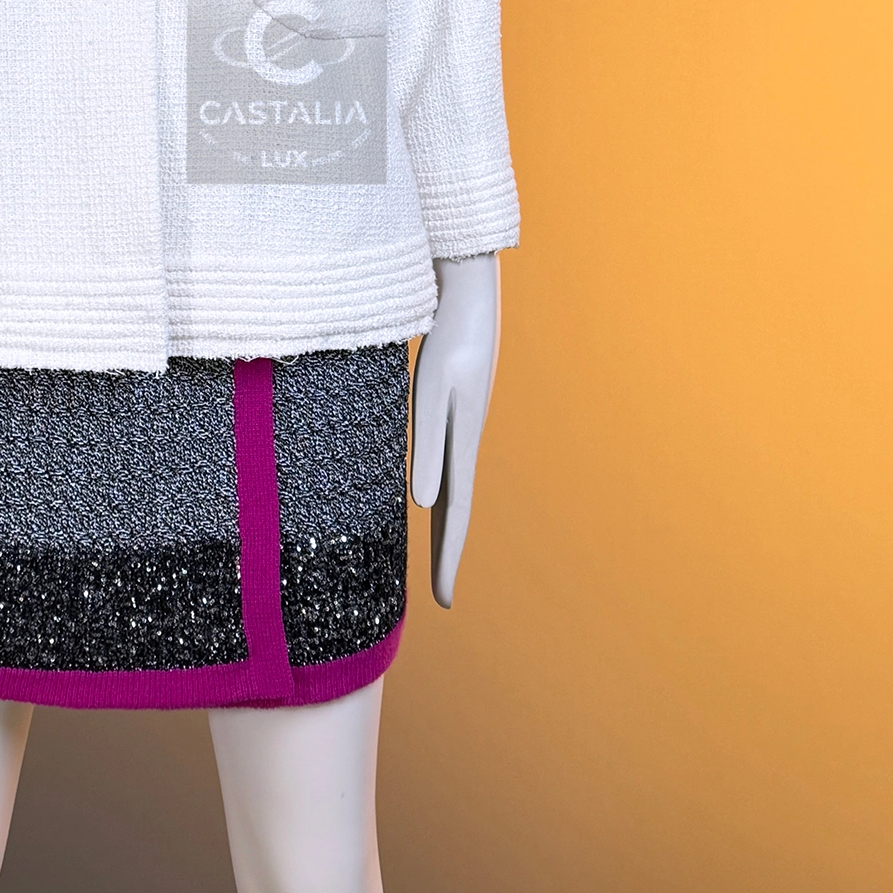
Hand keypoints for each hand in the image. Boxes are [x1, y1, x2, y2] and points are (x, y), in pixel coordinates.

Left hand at [410, 253, 500, 606]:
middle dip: (448, 551)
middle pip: (455, 506)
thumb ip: (429, 444)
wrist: (468, 289)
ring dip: (444, 522)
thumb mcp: (433, 390)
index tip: (445, 603)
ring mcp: (462, 423)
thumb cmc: (448, 338)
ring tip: (437, 553)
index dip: (449, 558)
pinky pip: (445, 458)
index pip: (454, 514)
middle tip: (444, 597)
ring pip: (451, 483)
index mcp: (463, 441)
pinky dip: (439, 485)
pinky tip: (429, 489)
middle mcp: (465, 438)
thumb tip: (424, 503)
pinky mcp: (453, 404)